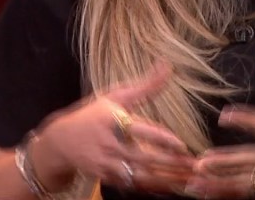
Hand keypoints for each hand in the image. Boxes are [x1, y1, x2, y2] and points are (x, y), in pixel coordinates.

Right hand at [33, 63, 195, 193]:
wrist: (61, 141)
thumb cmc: (93, 114)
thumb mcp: (116, 96)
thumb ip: (145, 85)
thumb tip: (167, 66)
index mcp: (113, 120)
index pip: (140, 131)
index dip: (161, 139)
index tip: (181, 145)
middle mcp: (109, 144)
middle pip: (143, 157)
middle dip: (169, 164)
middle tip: (193, 166)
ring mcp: (106, 163)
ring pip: (139, 175)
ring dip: (164, 179)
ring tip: (187, 179)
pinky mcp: (106, 178)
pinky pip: (132, 185)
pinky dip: (151, 187)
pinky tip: (169, 187)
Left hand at [187, 52, 254, 197]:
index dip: (244, 118)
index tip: (223, 115)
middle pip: (251, 161)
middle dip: (225, 163)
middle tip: (202, 162)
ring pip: (246, 182)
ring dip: (222, 183)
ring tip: (198, 183)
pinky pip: (250, 192)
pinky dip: (231, 193)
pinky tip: (213, 193)